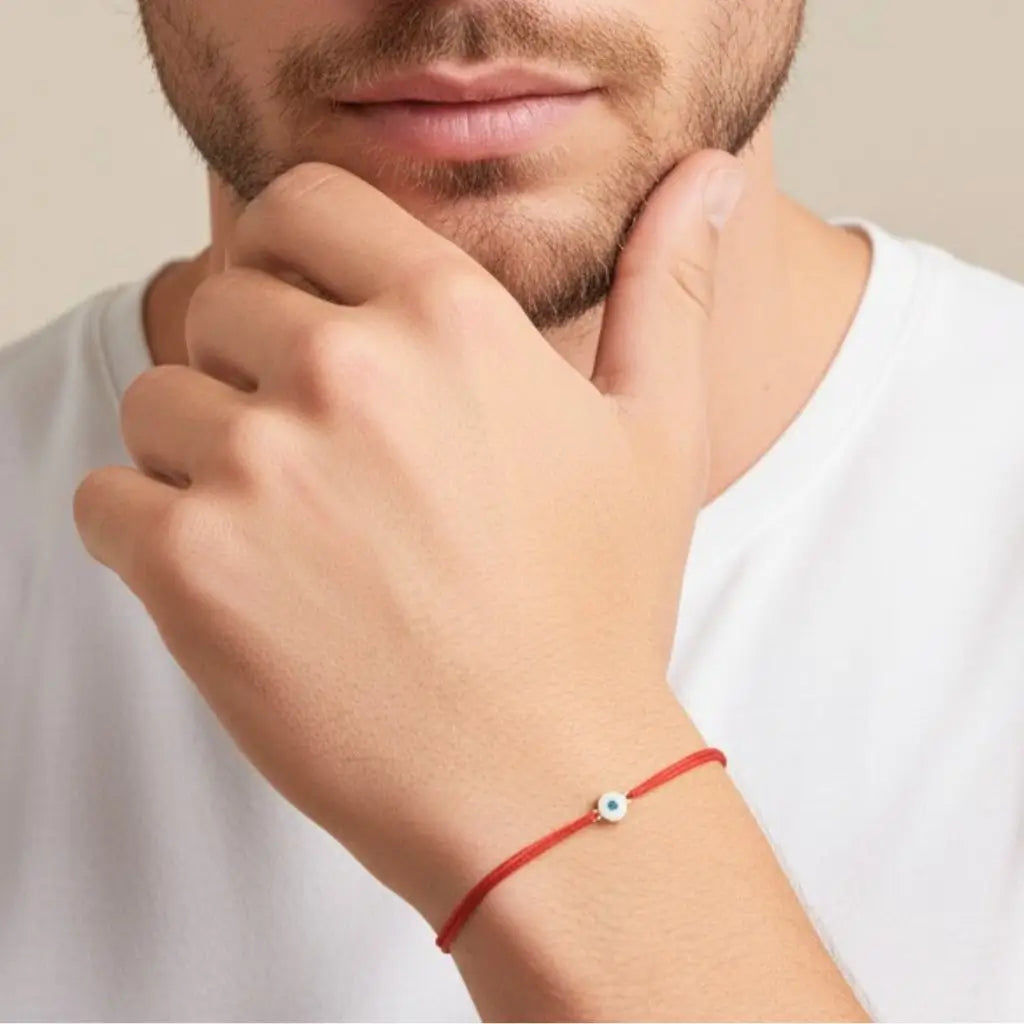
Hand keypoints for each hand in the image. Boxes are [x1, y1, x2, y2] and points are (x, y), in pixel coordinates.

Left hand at [73, 153, 742, 921]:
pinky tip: (241, 583)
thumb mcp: (657, 434)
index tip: (301, 315)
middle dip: (250, 366)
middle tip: (319, 461)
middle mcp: (345, 368)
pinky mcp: (189, 564)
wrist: (543, 780)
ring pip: (158, 403)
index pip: (299, 205)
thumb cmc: (599, 612)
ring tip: (291, 536)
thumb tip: (715, 176)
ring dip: (200, 457)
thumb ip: (669, 287)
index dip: (287, 256)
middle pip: (219, 305)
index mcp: (448, 317)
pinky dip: (148, 534)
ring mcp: (258, 465)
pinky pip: (108, 500)